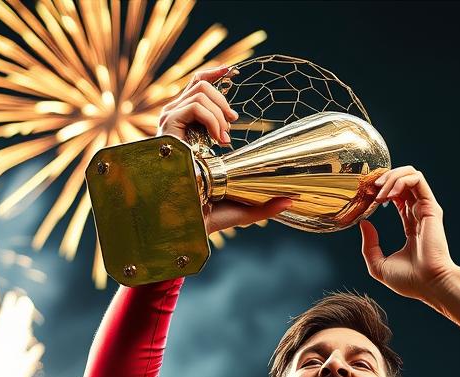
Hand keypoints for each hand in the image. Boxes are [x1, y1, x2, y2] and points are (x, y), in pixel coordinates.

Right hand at [158, 65, 293, 235]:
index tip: (234, 72)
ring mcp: (169, 124)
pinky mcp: (168, 127)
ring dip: (220, 111)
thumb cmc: (207, 214)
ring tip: (226, 139)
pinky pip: (194, 105)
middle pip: (198, 84)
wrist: (187, 221)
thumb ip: (265, 203)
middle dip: (223, 100)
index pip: (196, 88)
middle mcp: (175, 123)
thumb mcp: (242, 204)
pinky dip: (212, 118)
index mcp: (187, 130)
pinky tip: (220, 140)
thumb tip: (291, 201)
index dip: (214, 75)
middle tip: (233, 127)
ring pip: (198, 90)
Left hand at [359, 166, 457, 302]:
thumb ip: (369, 246)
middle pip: (403, 181)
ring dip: (391, 177)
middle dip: (384, 179)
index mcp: (411, 225)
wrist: (430, 284)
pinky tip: (387, 194)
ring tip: (378, 192)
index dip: (380, 191)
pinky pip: (416, 180)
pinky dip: (400, 181)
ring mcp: (426, 209)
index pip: (397, 196)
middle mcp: (419, 214)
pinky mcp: (430, 207)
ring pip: (410, 175)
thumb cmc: (411, 281)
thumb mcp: (379, 266)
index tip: (366, 197)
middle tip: (369, 190)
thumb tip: (364, 224)